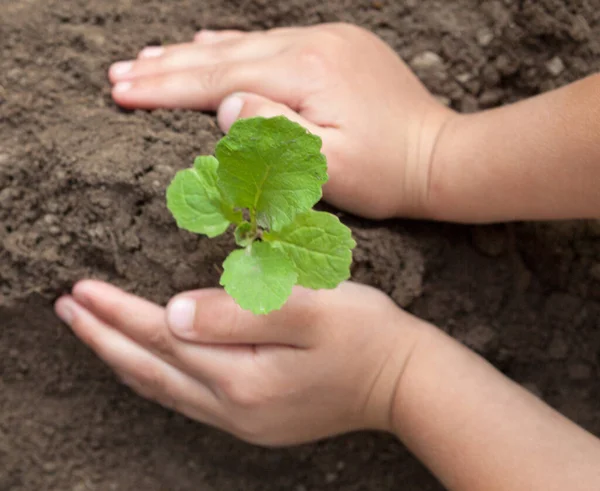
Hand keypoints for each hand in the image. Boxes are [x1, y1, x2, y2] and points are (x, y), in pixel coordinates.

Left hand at [55, 280, 422, 445]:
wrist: (403, 380)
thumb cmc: (362, 333)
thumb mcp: (309, 310)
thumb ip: (238, 312)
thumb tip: (172, 313)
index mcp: (243, 376)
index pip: (162, 337)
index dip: (118, 313)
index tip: (81, 290)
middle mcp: (234, 407)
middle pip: (151, 369)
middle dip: (104, 338)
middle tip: (67, 310)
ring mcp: (243, 420)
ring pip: (163, 388)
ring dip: (123, 359)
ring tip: (92, 335)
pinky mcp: (254, 419)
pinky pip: (186, 400)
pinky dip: (155, 378)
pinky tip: (145, 366)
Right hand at [108, 23, 454, 219]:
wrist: (441, 156)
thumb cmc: (387, 173)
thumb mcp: (329, 166)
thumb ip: (272, 132)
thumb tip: (225, 102)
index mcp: (305, 74)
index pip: (219, 79)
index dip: (166, 88)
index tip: (121, 92)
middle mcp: (312, 45)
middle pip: (223, 55)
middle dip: (167, 67)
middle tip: (119, 74)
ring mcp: (325, 41)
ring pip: (244, 44)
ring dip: (194, 53)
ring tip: (150, 58)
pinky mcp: (335, 48)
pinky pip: (271, 41)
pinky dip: (234, 45)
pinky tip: (211, 42)